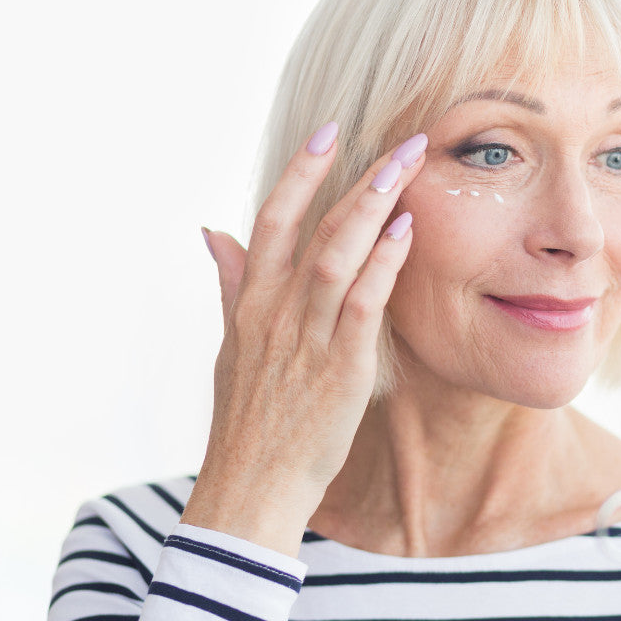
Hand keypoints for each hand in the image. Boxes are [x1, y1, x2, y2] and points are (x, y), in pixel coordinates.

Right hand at [180, 124, 426, 555]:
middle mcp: (276, 312)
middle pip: (315, 226)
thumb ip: (231, 284)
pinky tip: (407, 233)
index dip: (300, 172)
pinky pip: (362, 304)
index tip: (328, 131)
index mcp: (251, 303)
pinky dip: (383, 265)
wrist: (249, 489)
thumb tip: (212, 230)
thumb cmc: (247, 421)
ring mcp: (306, 339)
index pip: (271, 219)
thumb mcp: (230, 346)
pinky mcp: (338, 369)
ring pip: (339, 255)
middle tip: (403, 140)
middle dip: (358, 177)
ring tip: (408, 168)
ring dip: (374, 208)